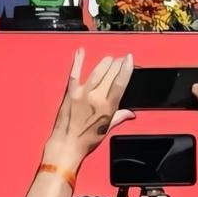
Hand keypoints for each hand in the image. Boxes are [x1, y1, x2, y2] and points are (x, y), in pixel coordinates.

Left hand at [45, 48, 134, 167]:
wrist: (67, 144)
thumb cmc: (86, 140)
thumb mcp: (106, 130)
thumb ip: (118, 117)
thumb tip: (130, 113)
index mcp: (107, 108)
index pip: (120, 83)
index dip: (126, 69)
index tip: (129, 59)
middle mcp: (96, 98)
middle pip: (109, 75)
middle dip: (117, 64)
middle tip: (121, 59)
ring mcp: (82, 93)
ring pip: (96, 72)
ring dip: (104, 63)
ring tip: (110, 58)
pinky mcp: (70, 92)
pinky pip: (75, 73)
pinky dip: (78, 61)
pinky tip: (81, 52)